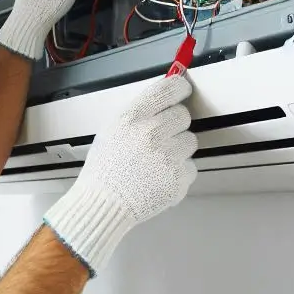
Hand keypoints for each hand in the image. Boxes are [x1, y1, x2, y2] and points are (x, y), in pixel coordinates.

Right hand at [43, 74, 197, 274]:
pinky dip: (178, 173)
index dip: (179, 88)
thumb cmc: (105, 169)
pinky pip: (190, 167)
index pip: (168, 89)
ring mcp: (168, 157)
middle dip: (174, 125)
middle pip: (183, 115)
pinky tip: (158, 178)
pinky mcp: (179, 178)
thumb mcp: (112, 129)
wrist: (103, 204)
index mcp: (133, 118)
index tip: (183, 90)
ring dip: (178, 149)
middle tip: (158, 139)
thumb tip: (167, 96)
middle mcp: (152, 133)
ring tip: (155, 162)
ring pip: (190, 140)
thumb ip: (140, 111)